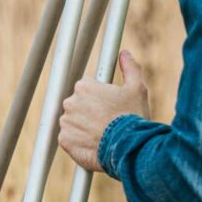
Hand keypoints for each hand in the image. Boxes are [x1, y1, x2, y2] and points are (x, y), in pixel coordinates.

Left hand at [58, 49, 151, 172]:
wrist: (128, 148)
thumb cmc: (132, 116)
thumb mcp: (137, 88)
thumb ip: (129, 68)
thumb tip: (125, 53)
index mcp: (84, 86)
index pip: (87, 89)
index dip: (100, 98)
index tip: (110, 107)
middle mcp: (70, 102)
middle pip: (79, 105)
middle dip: (89, 112)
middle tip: (106, 122)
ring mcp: (66, 122)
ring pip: (73, 122)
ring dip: (83, 127)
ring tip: (101, 134)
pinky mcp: (64, 140)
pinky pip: (69, 139)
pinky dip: (78, 142)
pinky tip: (93, 144)